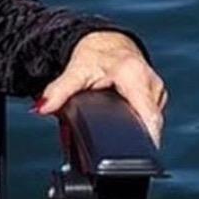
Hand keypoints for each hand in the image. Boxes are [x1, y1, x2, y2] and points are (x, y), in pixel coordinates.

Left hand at [36, 31, 166, 147]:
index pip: (148, 115)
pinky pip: (151, 116)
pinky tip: (127, 132)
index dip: (147, 137)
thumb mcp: (73, 73)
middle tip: (119, 156)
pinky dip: (140, 124)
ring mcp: (157, 92)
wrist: (106, 42)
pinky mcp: (156, 98)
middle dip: (137, 140)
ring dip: (139, 133)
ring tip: (122, 144)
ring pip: (152, 121)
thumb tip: (41, 108)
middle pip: (151, 122)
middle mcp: (151, 83)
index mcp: (134, 75)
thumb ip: (57, 92)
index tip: (142, 154)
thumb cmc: (92, 56)